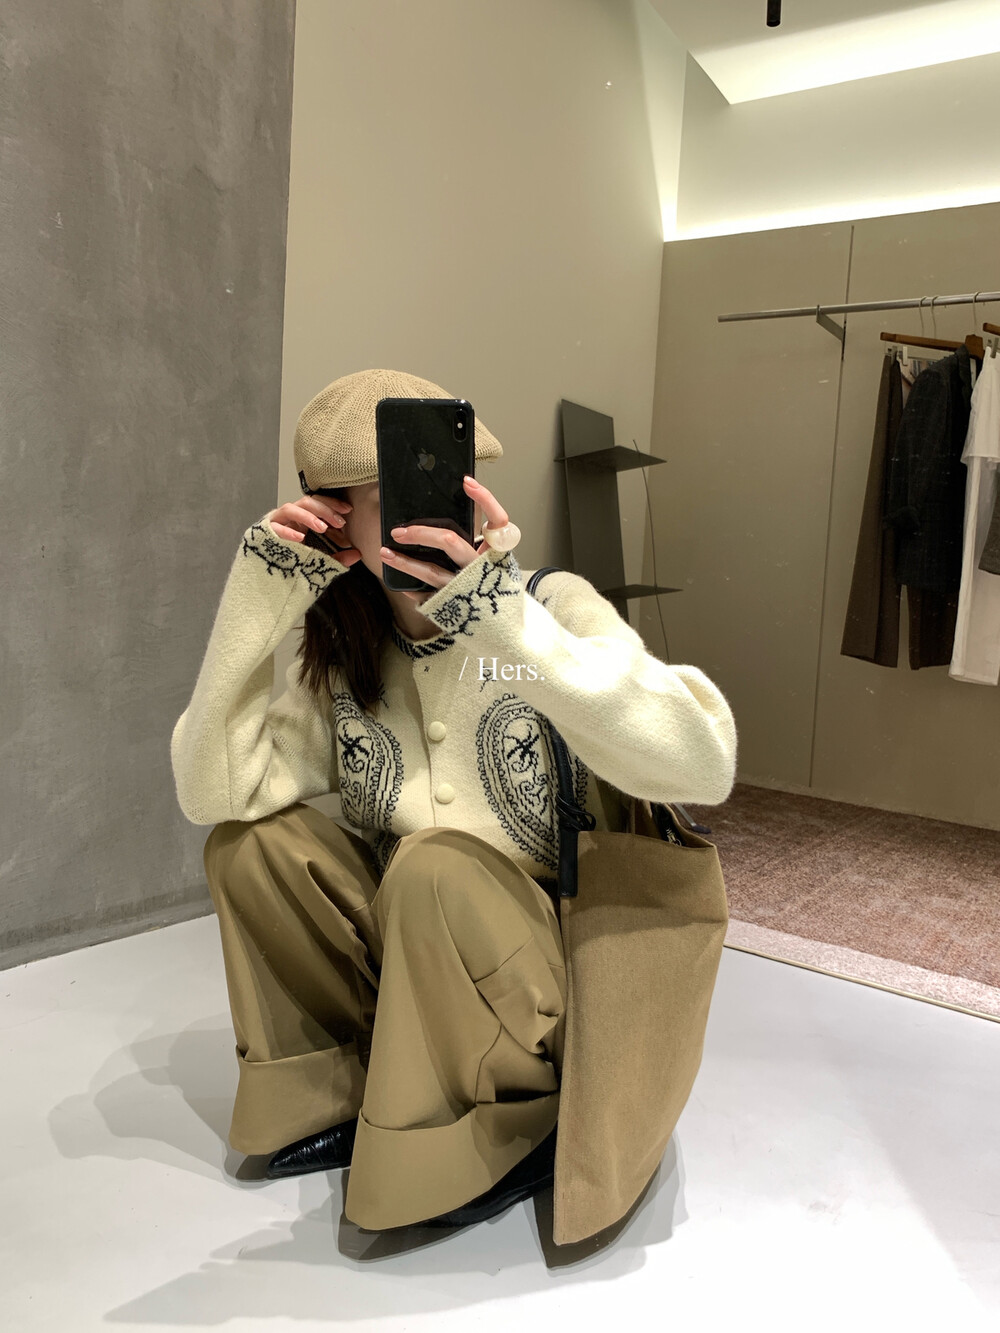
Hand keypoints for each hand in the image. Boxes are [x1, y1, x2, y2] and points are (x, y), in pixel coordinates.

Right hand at [267, 495, 363, 567]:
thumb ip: (337, 558)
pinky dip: (288, 532)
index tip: (347, 510)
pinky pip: (275, 528)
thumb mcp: (319, 561)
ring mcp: (276, 524)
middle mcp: (289, 518)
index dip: (332, 504)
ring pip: (290, 509)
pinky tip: (300, 538)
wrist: (267, 580)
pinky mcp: (264, 534)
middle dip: (324, 509)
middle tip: (339, 522)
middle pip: (306, 502)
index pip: (318, 503)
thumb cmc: (292, 565)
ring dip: (308, 516)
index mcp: (301, 520)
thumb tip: (357, 554)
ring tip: (322, 527)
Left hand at [383, 475, 509, 602]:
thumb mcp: (494, 560)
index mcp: (497, 553)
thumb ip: (478, 539)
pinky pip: (427, 596)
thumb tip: (453, 509)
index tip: (466, 482)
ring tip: (385, 552)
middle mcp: (482, 568)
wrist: (505, 628)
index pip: (498, 519)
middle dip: (420, 532)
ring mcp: (466, 589)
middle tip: (399, 531)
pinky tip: (400, 584)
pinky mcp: (454, 606)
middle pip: (449, 541)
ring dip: (404, 561)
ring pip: (430, 571)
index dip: (485, 499)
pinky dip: (412, 589)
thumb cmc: (495, 588)